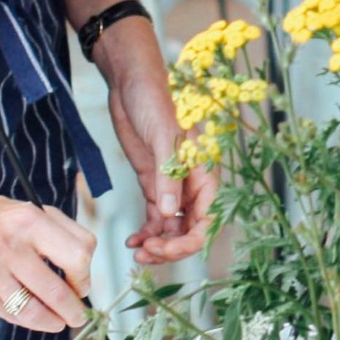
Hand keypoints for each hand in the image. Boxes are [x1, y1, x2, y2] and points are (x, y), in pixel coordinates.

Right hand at [0, 183, 96, 332]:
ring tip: (60, 323)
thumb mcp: (33, 211)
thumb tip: (83, 275)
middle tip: (79, 316)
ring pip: (31, 309)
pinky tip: (37, 319)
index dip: (85, 277)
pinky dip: (28, 320)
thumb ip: (63, 236)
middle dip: (74, 310)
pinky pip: (8, 313)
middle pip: (56, 291)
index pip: (77, 257)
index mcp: (31, 221)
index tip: (83, 285)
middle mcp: (9, 245)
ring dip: (52, 322)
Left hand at [96, 20, 213, 264]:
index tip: (162, 248)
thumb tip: (169, 215)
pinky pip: (155, 218)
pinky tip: (132, 240)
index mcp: (205, 173)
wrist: (132, 83)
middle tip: (144, 255)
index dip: (188, 241)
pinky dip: (146, 232)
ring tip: (136, 251)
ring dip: (157, 244)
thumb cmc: (156, 102)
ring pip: (172, 228)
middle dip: (170, 247)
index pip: (207, 219)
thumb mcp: (163, 136)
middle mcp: (192, 184)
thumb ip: (167, 176)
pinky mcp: (152, 184)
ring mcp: (171, 186)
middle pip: (190, 230)